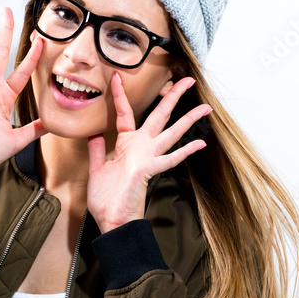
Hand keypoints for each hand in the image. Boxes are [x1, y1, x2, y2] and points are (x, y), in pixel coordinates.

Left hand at [86, 73, 211, 232]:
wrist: (111, 220)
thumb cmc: (106, 199)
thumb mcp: (97, 169)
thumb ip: (98, 150)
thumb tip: (93, 133)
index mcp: (126, 144)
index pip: (125, 114)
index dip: (120, 95)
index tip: (117, 77)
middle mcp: (140, 147)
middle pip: (159, 115)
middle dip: (172, 97)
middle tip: (185, 80)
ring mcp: (147, 157)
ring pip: (171, 133)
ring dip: (188, 120)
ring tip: (205, 108)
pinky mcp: (148, 169)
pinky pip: (170, 158)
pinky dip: (185, 152)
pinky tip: (201, 143)